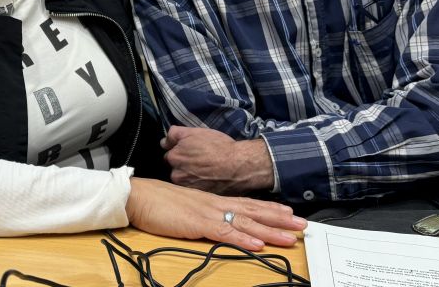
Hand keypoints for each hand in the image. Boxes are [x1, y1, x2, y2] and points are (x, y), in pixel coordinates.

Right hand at [125, 178, 305, 249]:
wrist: (136, 195)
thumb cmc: (156, 201)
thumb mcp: (184, 206)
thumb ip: (201, 213)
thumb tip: (214, 221)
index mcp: (211, 200)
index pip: (246, 204)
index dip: (269, 209)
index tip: (288, 213)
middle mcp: (214, 204)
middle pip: (253, 211)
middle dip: (279, 219)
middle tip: (302, 224)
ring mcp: (207, 213)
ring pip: (245, 223)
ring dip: (269, 230)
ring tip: (290, 236)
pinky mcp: (197, 224)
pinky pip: (224, 233)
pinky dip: (242, 239)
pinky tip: (257, 244)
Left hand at [161, 126, 273, 193]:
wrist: (240, 165)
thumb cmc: (219, 147)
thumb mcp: (195, 132)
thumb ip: (174, 134)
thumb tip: (164, 142)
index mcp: (174, 158)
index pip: (170, 155)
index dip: (181, 152)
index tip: (191, 151)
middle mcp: (177, 175)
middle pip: (176, 169)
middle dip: (184, 166)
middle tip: (201, 162)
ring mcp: (188, 188)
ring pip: (186, 180)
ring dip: (192, 177)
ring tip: (208, 171)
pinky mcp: (200, 196)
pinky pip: (196, 190)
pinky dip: (201, 185)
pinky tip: (211, 179)